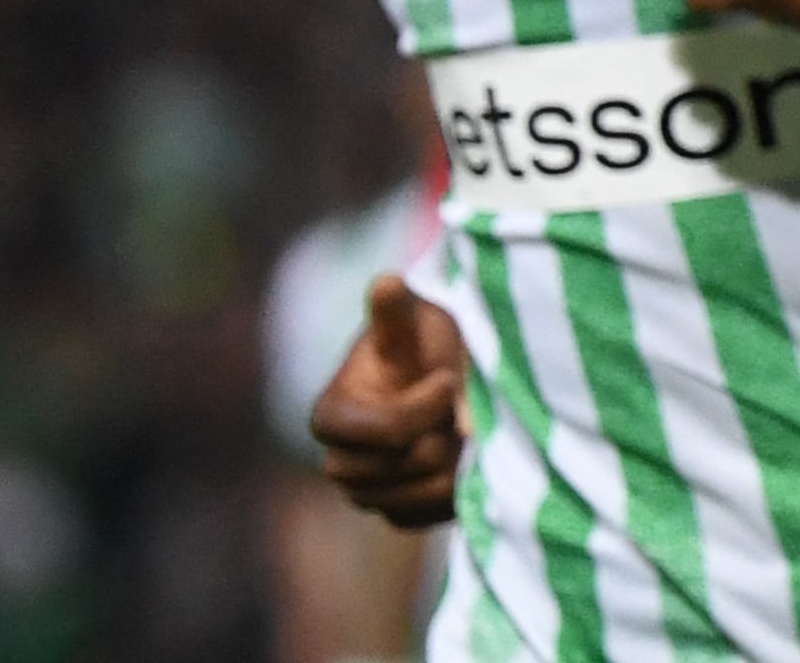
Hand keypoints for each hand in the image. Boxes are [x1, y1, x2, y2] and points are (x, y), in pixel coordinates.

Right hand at [310, 274, 467, 528]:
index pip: (380, 431)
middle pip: (399, 469)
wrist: (446, 380)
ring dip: (451, 465)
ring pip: (413, 499)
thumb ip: (397, 314)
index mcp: (331, 415)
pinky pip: (422, 519)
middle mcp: (339, 461)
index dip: (422, 408)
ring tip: (465, 431)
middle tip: (460, 408)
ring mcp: (365, 492)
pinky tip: (467, 460)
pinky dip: (451, 494)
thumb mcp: (416, 323)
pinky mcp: (393, 512)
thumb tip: (386, 281)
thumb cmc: (427, 343)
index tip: (448, 379)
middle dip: (440, 437)